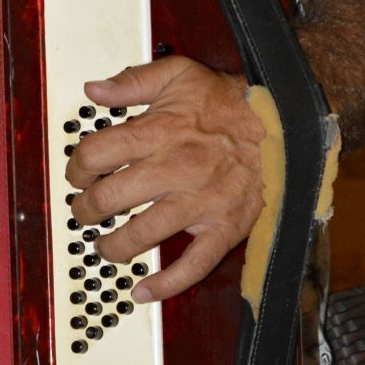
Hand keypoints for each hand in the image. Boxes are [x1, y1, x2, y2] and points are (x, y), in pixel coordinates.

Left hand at [64, 55, 266, 303]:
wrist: (286, 126)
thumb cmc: (229, 103)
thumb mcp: (180, 74)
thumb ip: (133, 80)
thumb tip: (94, 90)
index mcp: (159, 131)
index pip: (97, 154)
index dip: (77, 167)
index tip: (78, 174)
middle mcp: (175, 168)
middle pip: (110, 197)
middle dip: (86, 210)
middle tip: (84, 212)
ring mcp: (199, 202)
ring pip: (142, 234)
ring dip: (113, 246)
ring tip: (105, 246)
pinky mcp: (223, 228)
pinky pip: (193, 265)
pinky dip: (166, 284)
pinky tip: (143, 291)